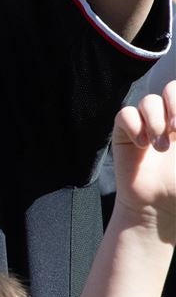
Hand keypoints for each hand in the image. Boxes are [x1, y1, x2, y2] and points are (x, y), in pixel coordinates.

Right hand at [111, 80, 175, 236]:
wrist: (159, 207)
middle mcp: (169, 120)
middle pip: (170, 88)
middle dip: (175, 104)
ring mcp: (145, 125)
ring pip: (148, 101)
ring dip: (155, 122)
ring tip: (159, 147)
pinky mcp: (125, 133)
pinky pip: (125, 114)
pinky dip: (134, 126)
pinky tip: (142, 146)